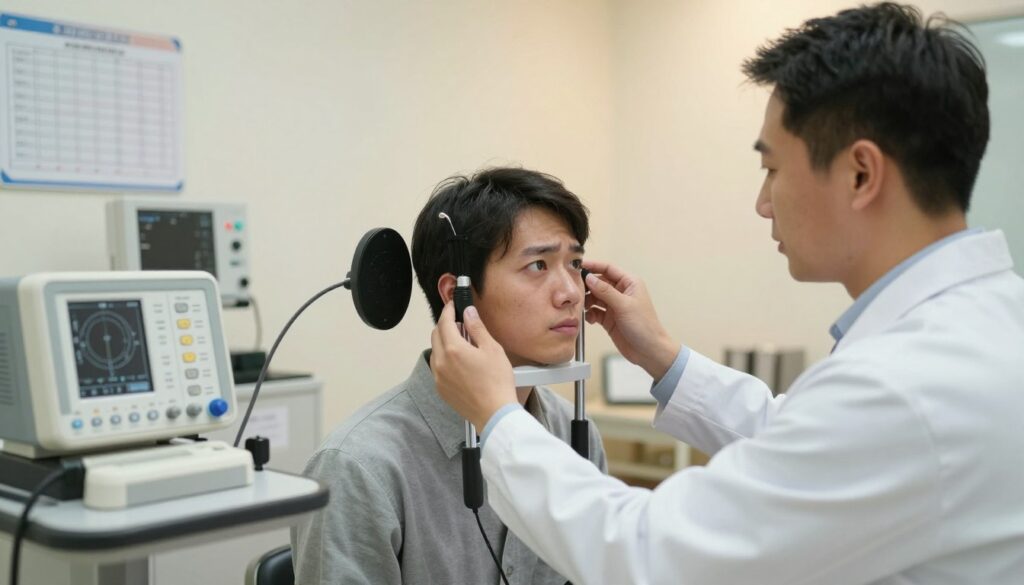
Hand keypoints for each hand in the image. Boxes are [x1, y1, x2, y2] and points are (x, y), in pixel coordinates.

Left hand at [430, 301, 517, 429]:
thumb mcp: (492, 349)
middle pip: (435, 334)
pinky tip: (459, 361)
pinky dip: (444, 358)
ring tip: (461, 343)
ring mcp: (438, 376)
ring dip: (443, 342)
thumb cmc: (497, 382)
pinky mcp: (441, 388)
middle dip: (445, 324)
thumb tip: (468, 313)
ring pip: (435, 351)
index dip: (448, 310)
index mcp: (453, 349)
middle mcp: (441, 362)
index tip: (453, 305)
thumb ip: (477, 328)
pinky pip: (437, 367)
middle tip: (459, 322)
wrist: (494, 413)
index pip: (444, 321)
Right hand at [582, 260, 678, 379]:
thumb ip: (605, 291)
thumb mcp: (624, 305)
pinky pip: (594, 311)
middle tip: (574, 290)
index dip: (593, 266)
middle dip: (587, 286)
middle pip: (599, 282)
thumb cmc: (644, 326)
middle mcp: (621, 292)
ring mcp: (614, 306)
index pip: (608, 268)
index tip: (577, 266)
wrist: (649, 351)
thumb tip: (589, 278)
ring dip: (587, 301)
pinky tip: (590, 319)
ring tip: (581, 306)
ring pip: (595, 297)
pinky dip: (590, 314)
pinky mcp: (609, 319)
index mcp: (629, 283)